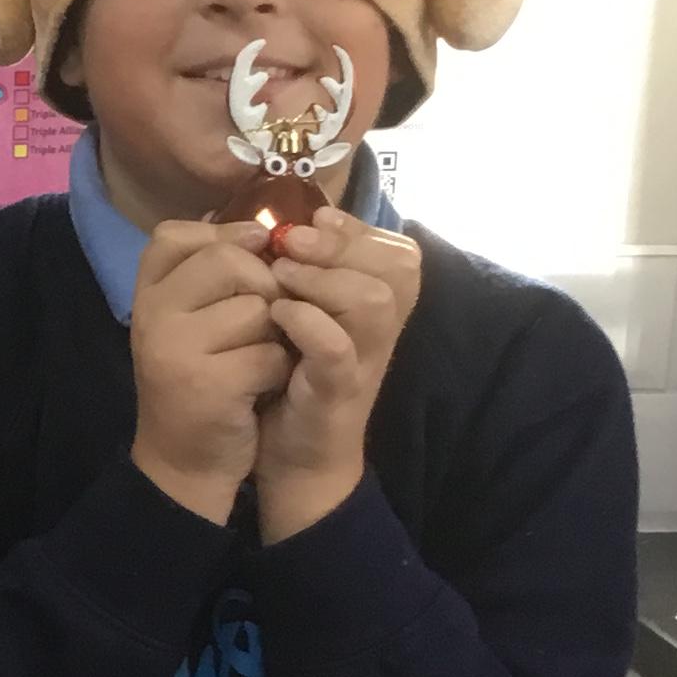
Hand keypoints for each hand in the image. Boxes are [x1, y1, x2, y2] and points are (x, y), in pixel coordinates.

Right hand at [128, 220, 291, 522]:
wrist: (183, 462)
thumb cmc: (197, 381)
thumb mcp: (187, 321)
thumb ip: (209, 274)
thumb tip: (261, 227)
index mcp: (144, 295)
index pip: (175, 235)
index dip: (225, 236)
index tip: (253, 254)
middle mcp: (151, 316)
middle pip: (230, 262)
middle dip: (265, 287)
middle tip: (263, 321)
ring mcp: (174, 349)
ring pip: (259, 308)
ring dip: (274, 335)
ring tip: (256, 359)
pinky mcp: (208, 384)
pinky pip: (270, 353)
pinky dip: (276, 372)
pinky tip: (258, 389)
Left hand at [254, 209, 422, 541]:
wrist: (294, 456)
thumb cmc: (295, 376)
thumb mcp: (307, 316)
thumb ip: (312, 273)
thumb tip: (296, 222)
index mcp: (381, 308)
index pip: (399, 251)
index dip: (357, 229)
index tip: (313, 220)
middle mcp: (382, 332)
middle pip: (397, 268)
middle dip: (341, 244)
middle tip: (291, 241)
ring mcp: (365, 361)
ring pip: (373, 300)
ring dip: (322, 278)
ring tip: (281, 276)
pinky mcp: (338, 391)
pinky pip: (337, 347)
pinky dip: (307, 321)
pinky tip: (277, 314)